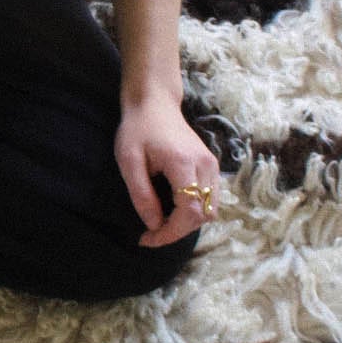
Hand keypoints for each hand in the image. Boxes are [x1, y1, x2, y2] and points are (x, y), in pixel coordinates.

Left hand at [114, 96, 219, 247]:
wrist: (155, 103)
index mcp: (184, 163)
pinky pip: (211, 199)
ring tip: (161, 223)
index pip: (189, 211)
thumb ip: (142, 194)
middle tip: (151, 233)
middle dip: (178, 231)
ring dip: (187, 223)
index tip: (147, 239)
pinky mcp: (212, 165)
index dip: (170, 232)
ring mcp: (212, 165)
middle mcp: (205, 165)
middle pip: (204, 214)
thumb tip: (154, 224)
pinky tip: (173, 210)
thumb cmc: (138, 129)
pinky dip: (194, 211)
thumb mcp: (129, 161)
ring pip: (211, 209)